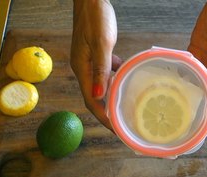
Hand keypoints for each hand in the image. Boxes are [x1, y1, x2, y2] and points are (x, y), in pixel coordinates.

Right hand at [71, 0, 121, 130]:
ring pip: (101, 85)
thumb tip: (99, 96)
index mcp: (82, 69)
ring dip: (111, 98)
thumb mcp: (101, 44)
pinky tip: (124, 78)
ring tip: (124, 108)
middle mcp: (83, 68)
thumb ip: (101, 69)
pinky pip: (105, 71)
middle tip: (122, 124)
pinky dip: (114, 79)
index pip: (91, 100)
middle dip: (107, 112)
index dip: (102, 117)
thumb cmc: (95, 17)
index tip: (115, 130)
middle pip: (95, 96)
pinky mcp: (96, 54)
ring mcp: (89, 61)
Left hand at [188, 0, 206, 121]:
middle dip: (200, 109)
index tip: (206, 130)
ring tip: (177, 108)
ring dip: (190, 95)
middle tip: (186, 123)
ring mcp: (205, 61)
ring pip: (197, 83)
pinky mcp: (196, 51)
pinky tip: (173, 84)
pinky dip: (181, 76)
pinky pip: (188, 67)